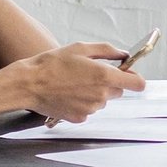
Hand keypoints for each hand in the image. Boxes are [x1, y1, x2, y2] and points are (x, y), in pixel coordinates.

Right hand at [15, 42, 144, 122]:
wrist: (28, 84)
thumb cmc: (51, 64)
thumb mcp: (80, 48)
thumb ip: (107, 50)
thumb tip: (123, 54)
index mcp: (104, 76)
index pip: (138, 84)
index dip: (134, 78)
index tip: (128, 74)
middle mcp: (101, 95)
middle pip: (118, 91)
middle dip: (110, 83)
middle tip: (89, 73)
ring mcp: (91, 109)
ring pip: (102, 100)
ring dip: (94, 92)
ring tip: (73, 82)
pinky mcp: (80, 118)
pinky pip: (89, 109)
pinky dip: (82, 102)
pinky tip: (68, 93)